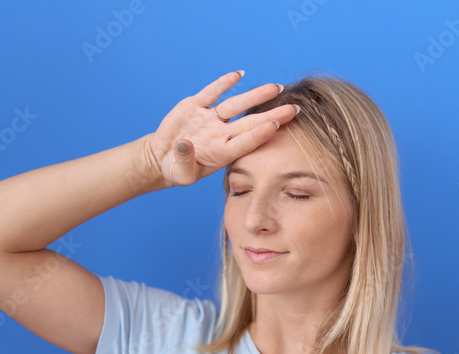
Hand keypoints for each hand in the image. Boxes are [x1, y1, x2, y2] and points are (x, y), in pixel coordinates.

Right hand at [145, 70, 299, 186]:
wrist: (164, 156)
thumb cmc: (176, 170)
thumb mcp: (179, 173)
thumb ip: (184, 161)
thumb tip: (184, 144)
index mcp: (222, 152)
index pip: (245, 142)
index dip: (260, 133)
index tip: (276, 124)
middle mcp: (221, 134)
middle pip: (250, 122)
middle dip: (272, 115)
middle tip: (294, 108)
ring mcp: (210, 119)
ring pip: (236, 104)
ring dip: (255, 96)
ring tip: (277, 87)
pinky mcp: (196, 106)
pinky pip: (212, 92)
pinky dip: (224, 83)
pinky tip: (239, 74)